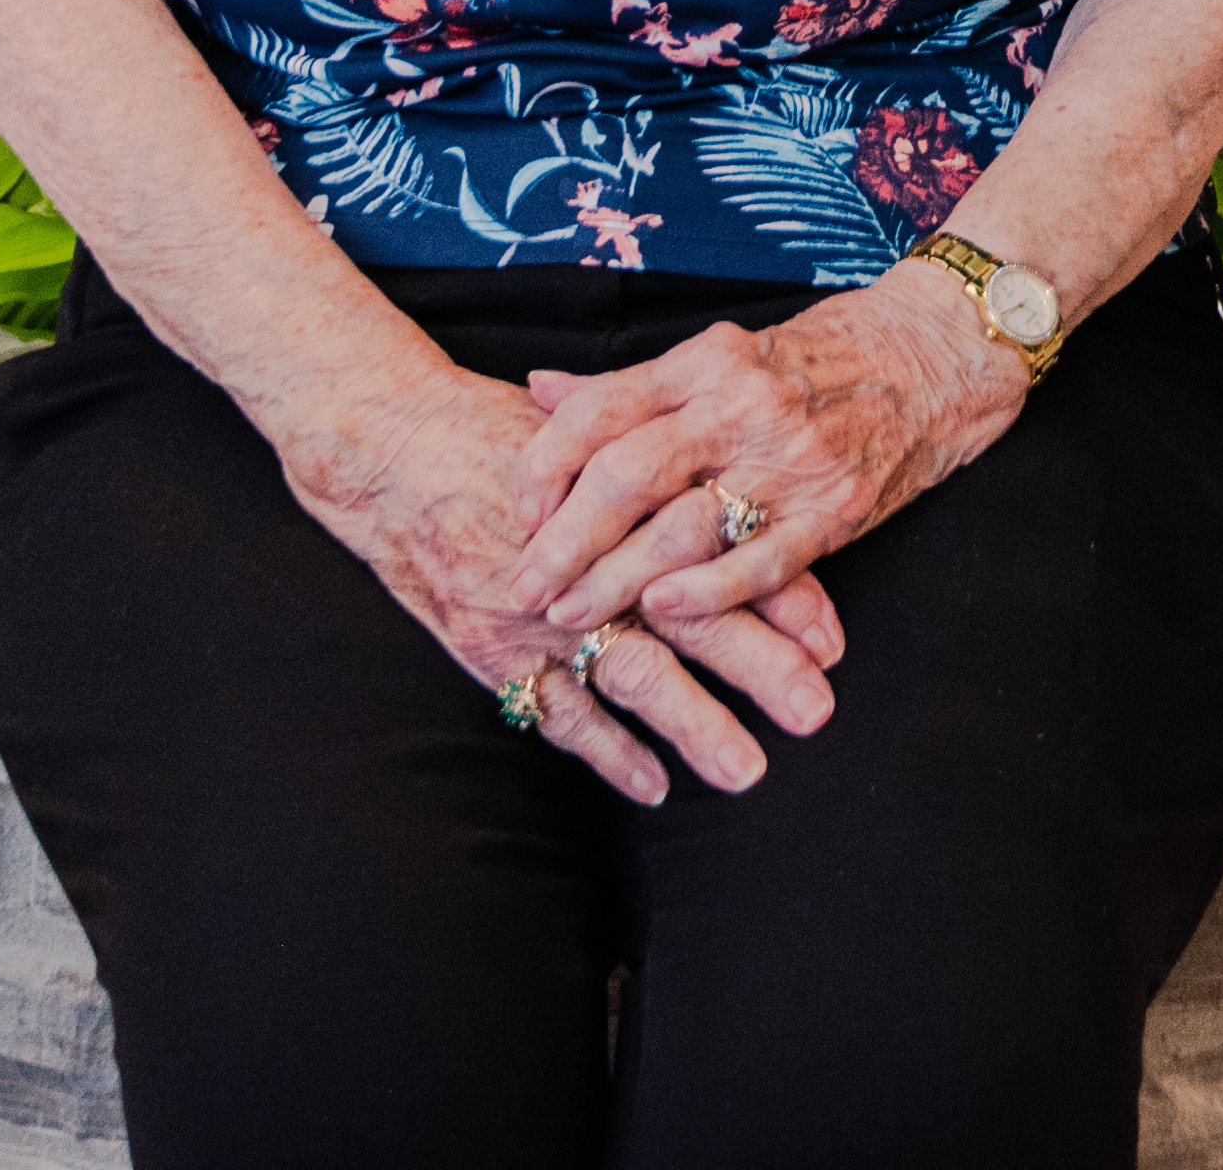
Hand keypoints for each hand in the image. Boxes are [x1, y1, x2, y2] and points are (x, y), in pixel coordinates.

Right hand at [287, 361, 848, 805]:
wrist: (389, 448)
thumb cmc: (496, 436)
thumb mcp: (586, 437)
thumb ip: (659, 467)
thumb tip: (740, 498)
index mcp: (623, 498)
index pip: (718, 552)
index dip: (777, 597)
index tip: (833, 642)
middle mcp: (590, 557)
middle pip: (688, 617)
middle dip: (759, 668)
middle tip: (817, 711)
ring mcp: (539, 610)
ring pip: (630, 674)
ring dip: (693, 725)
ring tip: (748, 770)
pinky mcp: (490, 648)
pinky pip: (556, 711)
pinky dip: (605, 751)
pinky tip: (653, 786)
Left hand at [511, 265, 1024, 641]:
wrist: (939, 352)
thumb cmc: (823, 354)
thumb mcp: (724, 352)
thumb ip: (632, 384)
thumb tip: (541, 390)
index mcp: (705, 361)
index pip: (602, 410)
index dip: (546, 462)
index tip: (514, 507)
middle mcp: (740, 405)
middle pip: (628, 475)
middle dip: (563, 540)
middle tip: (521, 584)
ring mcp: (789, 460)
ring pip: (682, 526)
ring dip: (615, 580)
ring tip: (571, 618)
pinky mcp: (834, 510)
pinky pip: (758, 562)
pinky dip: (705, 592)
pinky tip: (663, 613)